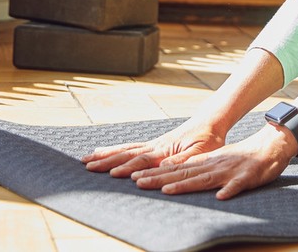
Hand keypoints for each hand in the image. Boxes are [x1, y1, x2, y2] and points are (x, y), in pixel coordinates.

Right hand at [81, 119, 225, 177]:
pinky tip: (105, 152)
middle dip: (107, 161)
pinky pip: (131, 147)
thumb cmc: (209, 139)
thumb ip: (183, 160)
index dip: (130, 168)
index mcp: (166, 150)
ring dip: (106, 155)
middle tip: (87, 166)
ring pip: (125, 149)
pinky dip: (116, 150)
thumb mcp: (201, 152)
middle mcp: (156, 146)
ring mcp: (153, 144)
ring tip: (87, 159)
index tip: (114, 174)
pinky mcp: (154, 145)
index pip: (144, 160)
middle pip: (128, 153)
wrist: (211, 121)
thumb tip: (163, 168)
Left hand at [130, 123, 296, 199]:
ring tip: (167, 190)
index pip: (177, 169)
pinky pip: (238, 184)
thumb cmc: (242, 157)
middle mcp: (214, 165)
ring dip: (186, 185)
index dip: (156, 175)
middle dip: (161, 179)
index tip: (136, 179)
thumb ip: (197, 168)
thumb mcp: (216, 160)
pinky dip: (230, 189)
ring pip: (206, 178)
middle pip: (184, 174)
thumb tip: (172, 173)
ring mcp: (230, 170)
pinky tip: (222, 197)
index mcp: (206, 162)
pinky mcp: (248, 176)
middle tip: (138, 183)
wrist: (270, 145)